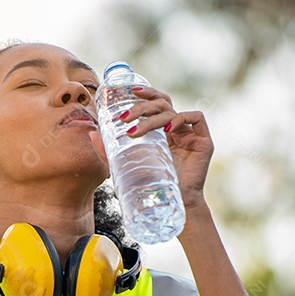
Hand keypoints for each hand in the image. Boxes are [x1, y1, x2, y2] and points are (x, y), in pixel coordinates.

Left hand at [116, 86, 213, 210]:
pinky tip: (167, 129)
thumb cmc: (151, 185)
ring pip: (171, 111)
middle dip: (141, 107)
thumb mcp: (126, 163)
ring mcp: (191, 134)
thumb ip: (109, 149)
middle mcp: (178, 129)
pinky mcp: (204, 142)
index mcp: (163, 130)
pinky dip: (180, 118)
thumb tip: (90, 133)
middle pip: (162, 104)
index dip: (146, 93)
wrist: (175, 204)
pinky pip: (196, 117)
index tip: (130, 91)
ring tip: (133, 132)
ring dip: (150, 118)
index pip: (157, 103)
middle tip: (123, 117)